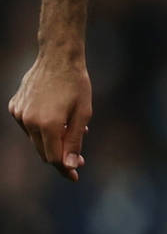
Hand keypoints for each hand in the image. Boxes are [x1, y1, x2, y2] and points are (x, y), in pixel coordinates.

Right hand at [8, 56, 91, 181]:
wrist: (57, 57)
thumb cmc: (76, 84)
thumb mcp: (83, 113)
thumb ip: (75, 140)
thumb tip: (69, 166)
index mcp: (47, 124)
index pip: (53, 158)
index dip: (65, 168)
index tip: (75, 176)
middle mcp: (28, 121)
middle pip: (42, 151)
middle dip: (60, 157)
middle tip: (78, 159)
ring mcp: (19, 113)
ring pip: (35, 140)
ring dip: (52, 140)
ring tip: (71, 128)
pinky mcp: (15, 106)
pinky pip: (28, 126)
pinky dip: (41, 128)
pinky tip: (56, 117)